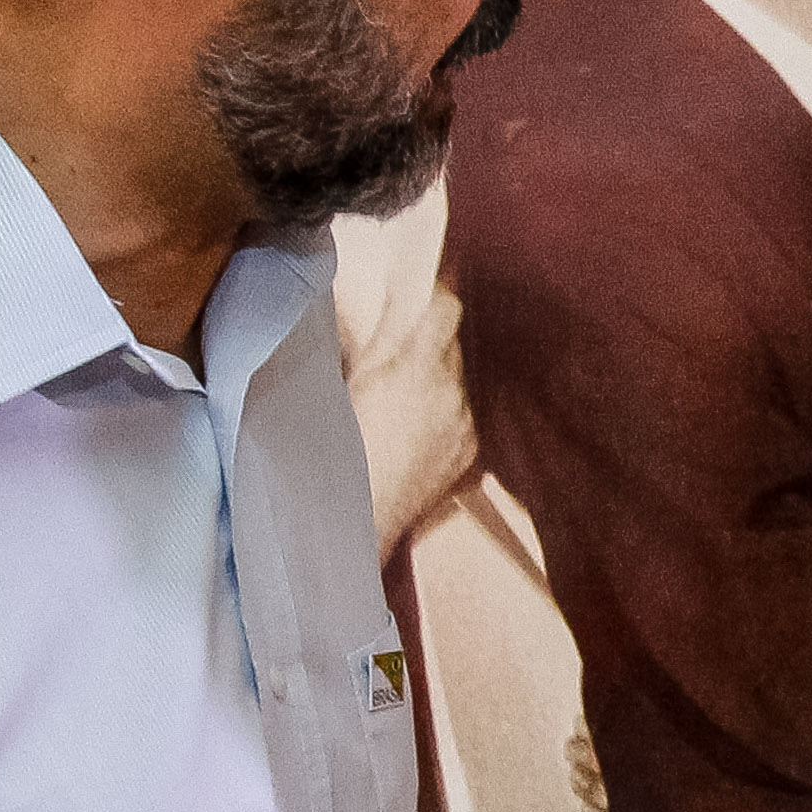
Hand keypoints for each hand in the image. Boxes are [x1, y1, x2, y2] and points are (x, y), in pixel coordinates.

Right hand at [346, 279, 476, 557]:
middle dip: (430, 342)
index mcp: (419, 367)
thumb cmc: (340, 448)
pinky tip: (415, 431)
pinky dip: (444, 415)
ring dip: (437, 381)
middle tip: (400, 352)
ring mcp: (466, 423)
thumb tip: (397, 298)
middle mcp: (453, 392)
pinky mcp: (471, 451)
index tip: (424, 291)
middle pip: (452, 345)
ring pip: (458, 383)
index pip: (447, 308)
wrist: (358, 520)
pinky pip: (462, 416)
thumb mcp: (350, 380)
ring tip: (402, 401)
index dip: (437, 295)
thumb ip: (380, 335)